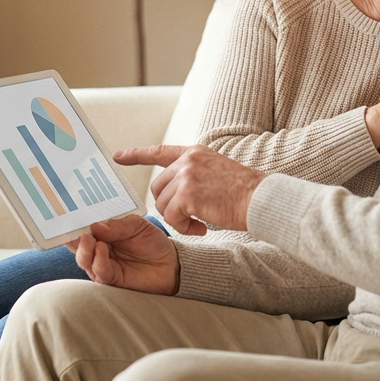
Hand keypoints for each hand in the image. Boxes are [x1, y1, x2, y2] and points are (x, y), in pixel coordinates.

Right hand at [67, 214, 179, 293]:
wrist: (170, 265)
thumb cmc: (152, 243)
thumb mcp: (137, 226)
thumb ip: (117, 226)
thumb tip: (95, 226)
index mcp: (102, 234)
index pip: (82, 228)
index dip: (73, 224)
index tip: (67, 216)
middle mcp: (98, 250)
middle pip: (77, 246)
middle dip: (74, 238)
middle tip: (77, 229)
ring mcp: (102, 265)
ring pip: (84, 260)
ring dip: (84, 250)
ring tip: (90, 239)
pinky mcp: (110, 280)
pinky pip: (98, 272)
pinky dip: (98, 260)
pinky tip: (102, 249)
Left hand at [114, 144, 265, 235]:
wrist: (261, 199)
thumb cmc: (244, 194)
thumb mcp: (217, 173)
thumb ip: (194, 176)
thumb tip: (175, 194)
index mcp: (195, 153)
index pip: (159, 152)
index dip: (136, 155)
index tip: (118, 156)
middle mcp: (189, 160)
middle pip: (158, 188)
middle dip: (168, 207)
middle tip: (189, 219)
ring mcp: (187, 175)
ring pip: (163, 204)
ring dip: (178, 220)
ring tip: (199, 224)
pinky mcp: (188, 193)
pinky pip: (171, 217)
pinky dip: (183, 228)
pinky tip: (201, 228)